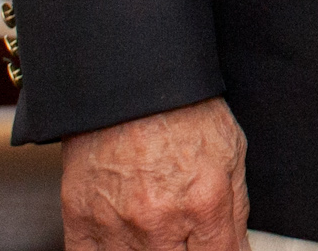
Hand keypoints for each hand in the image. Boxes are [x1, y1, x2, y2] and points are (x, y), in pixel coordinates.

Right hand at [62, 98, 248, 250]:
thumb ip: (235, 208)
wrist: (128, 83)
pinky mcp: (80, 221)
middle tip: (184, 238)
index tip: (217, 249)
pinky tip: (124, 243)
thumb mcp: (231, 151)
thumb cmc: (183, 111)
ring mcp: (117, 226)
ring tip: (156, 235)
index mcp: (204, 203)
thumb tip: (237, 247)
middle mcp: (161, 222)